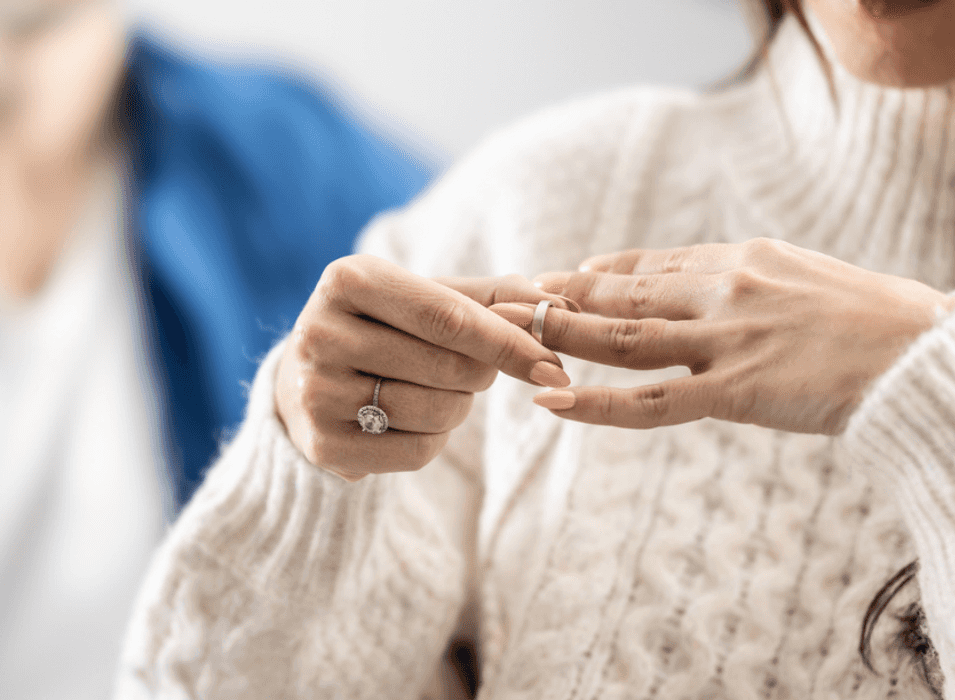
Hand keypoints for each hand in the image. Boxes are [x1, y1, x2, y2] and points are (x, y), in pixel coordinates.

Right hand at [277, 254, 574, 479]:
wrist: (301, 377)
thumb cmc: (384, 327)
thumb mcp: (423, 295)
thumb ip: (491, 296)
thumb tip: (557, 305)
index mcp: (347, 279)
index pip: (446, 316)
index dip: (508, 343)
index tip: (554, 365)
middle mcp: (320, 332)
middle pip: (447, 368)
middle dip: (481, 374)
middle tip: (474, 370)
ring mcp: (315, 391)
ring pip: (436, 412)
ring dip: (459, 407)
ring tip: (438, 392)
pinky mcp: (322, 444)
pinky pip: (417, 452)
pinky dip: (436, 440)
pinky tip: (415, 421)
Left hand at [531, 238, 953, 434]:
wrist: (930, 356)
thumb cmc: (882, 323)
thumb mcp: (808, 279)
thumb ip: (754, 283)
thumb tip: (721, 286)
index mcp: (743, 260)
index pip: (652, 265)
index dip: (601, 272)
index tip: (564, 276)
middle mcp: (724, 290)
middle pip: (623, 293)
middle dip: (560, 295)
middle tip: (509, 296)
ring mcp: (726, 340)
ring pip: (622, 338)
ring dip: (560, 335)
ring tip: (509, 335)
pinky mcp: (737, 390)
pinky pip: (652, 401)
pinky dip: (597, 403)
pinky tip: (553, 402)